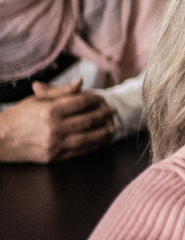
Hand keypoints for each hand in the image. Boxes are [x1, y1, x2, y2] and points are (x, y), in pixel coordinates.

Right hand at [0, 79, 115, 162]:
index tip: (103, 99)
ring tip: (112, 128)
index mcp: (50, 110)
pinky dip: (92, 146)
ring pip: (88, 138)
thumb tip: (81, 82)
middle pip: (88, 120)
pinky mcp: (54, 157)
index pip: (82, 102)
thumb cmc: (17, 117)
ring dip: (103, 133)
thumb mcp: (36, 100)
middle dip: (104, 115)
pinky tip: (100, 142)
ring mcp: (54, 144)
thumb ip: (60, 92)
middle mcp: (54, 127)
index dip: (96, 100)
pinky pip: (79, 152)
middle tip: (113, 112)